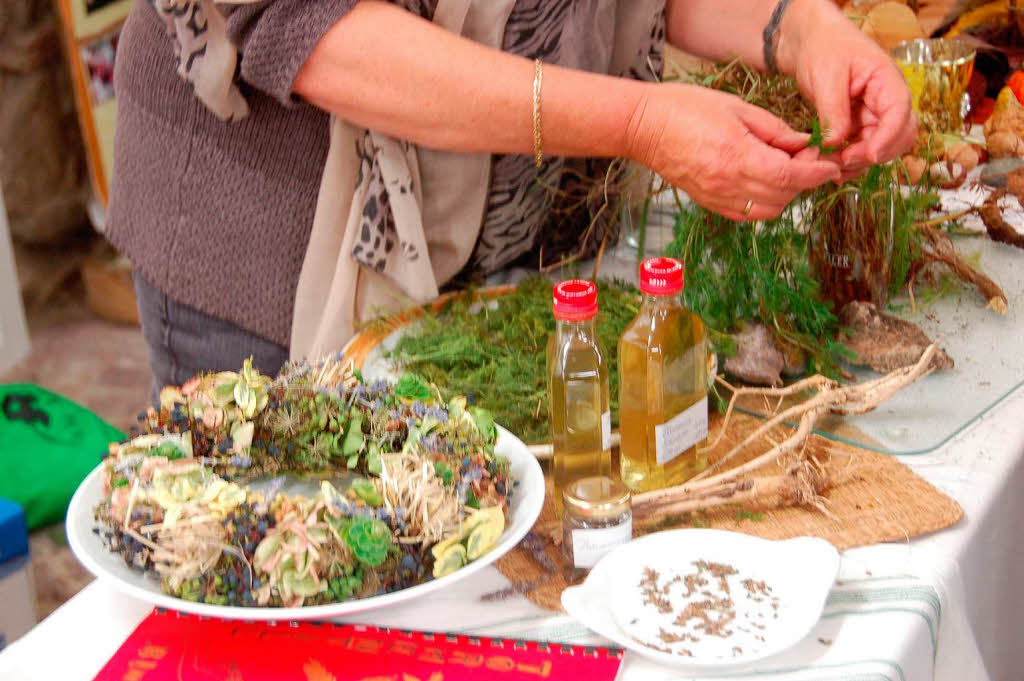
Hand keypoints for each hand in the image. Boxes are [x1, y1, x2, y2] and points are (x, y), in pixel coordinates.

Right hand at [627, 84, 840, 220]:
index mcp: (738, 157)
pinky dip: (766, 203)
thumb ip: (774, 130)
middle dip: (805, 180)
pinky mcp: (709, 203)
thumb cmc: (686, 108)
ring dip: (787, 194)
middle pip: (783, 195)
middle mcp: (728, 184)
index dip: (816, 173)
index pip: (790, 175)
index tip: (830, 165)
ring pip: (769, 210)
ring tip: (787, 169)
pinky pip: (747, 214)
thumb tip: (802, 143)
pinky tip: (766, 183)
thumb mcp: (737, 108)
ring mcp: (717, 197)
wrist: (645, 128)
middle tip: (809, 157)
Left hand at [778, 0, 916, 178]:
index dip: (888, 138)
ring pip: (879, 148)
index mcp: (887, 81)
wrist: (811, 44)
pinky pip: (861, 149)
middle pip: (898, 137)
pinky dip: (848, 161)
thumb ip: (833, 111)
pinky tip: (831, 166)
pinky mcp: (858, 126)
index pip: (899, 113)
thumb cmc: (824, 49)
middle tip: (842, 161)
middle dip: (874, 154)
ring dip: (859, 162)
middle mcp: (886, 102)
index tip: (870, 155)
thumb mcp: (827, 77)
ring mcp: (873, 116)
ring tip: (831, 165)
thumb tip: (837, 142)